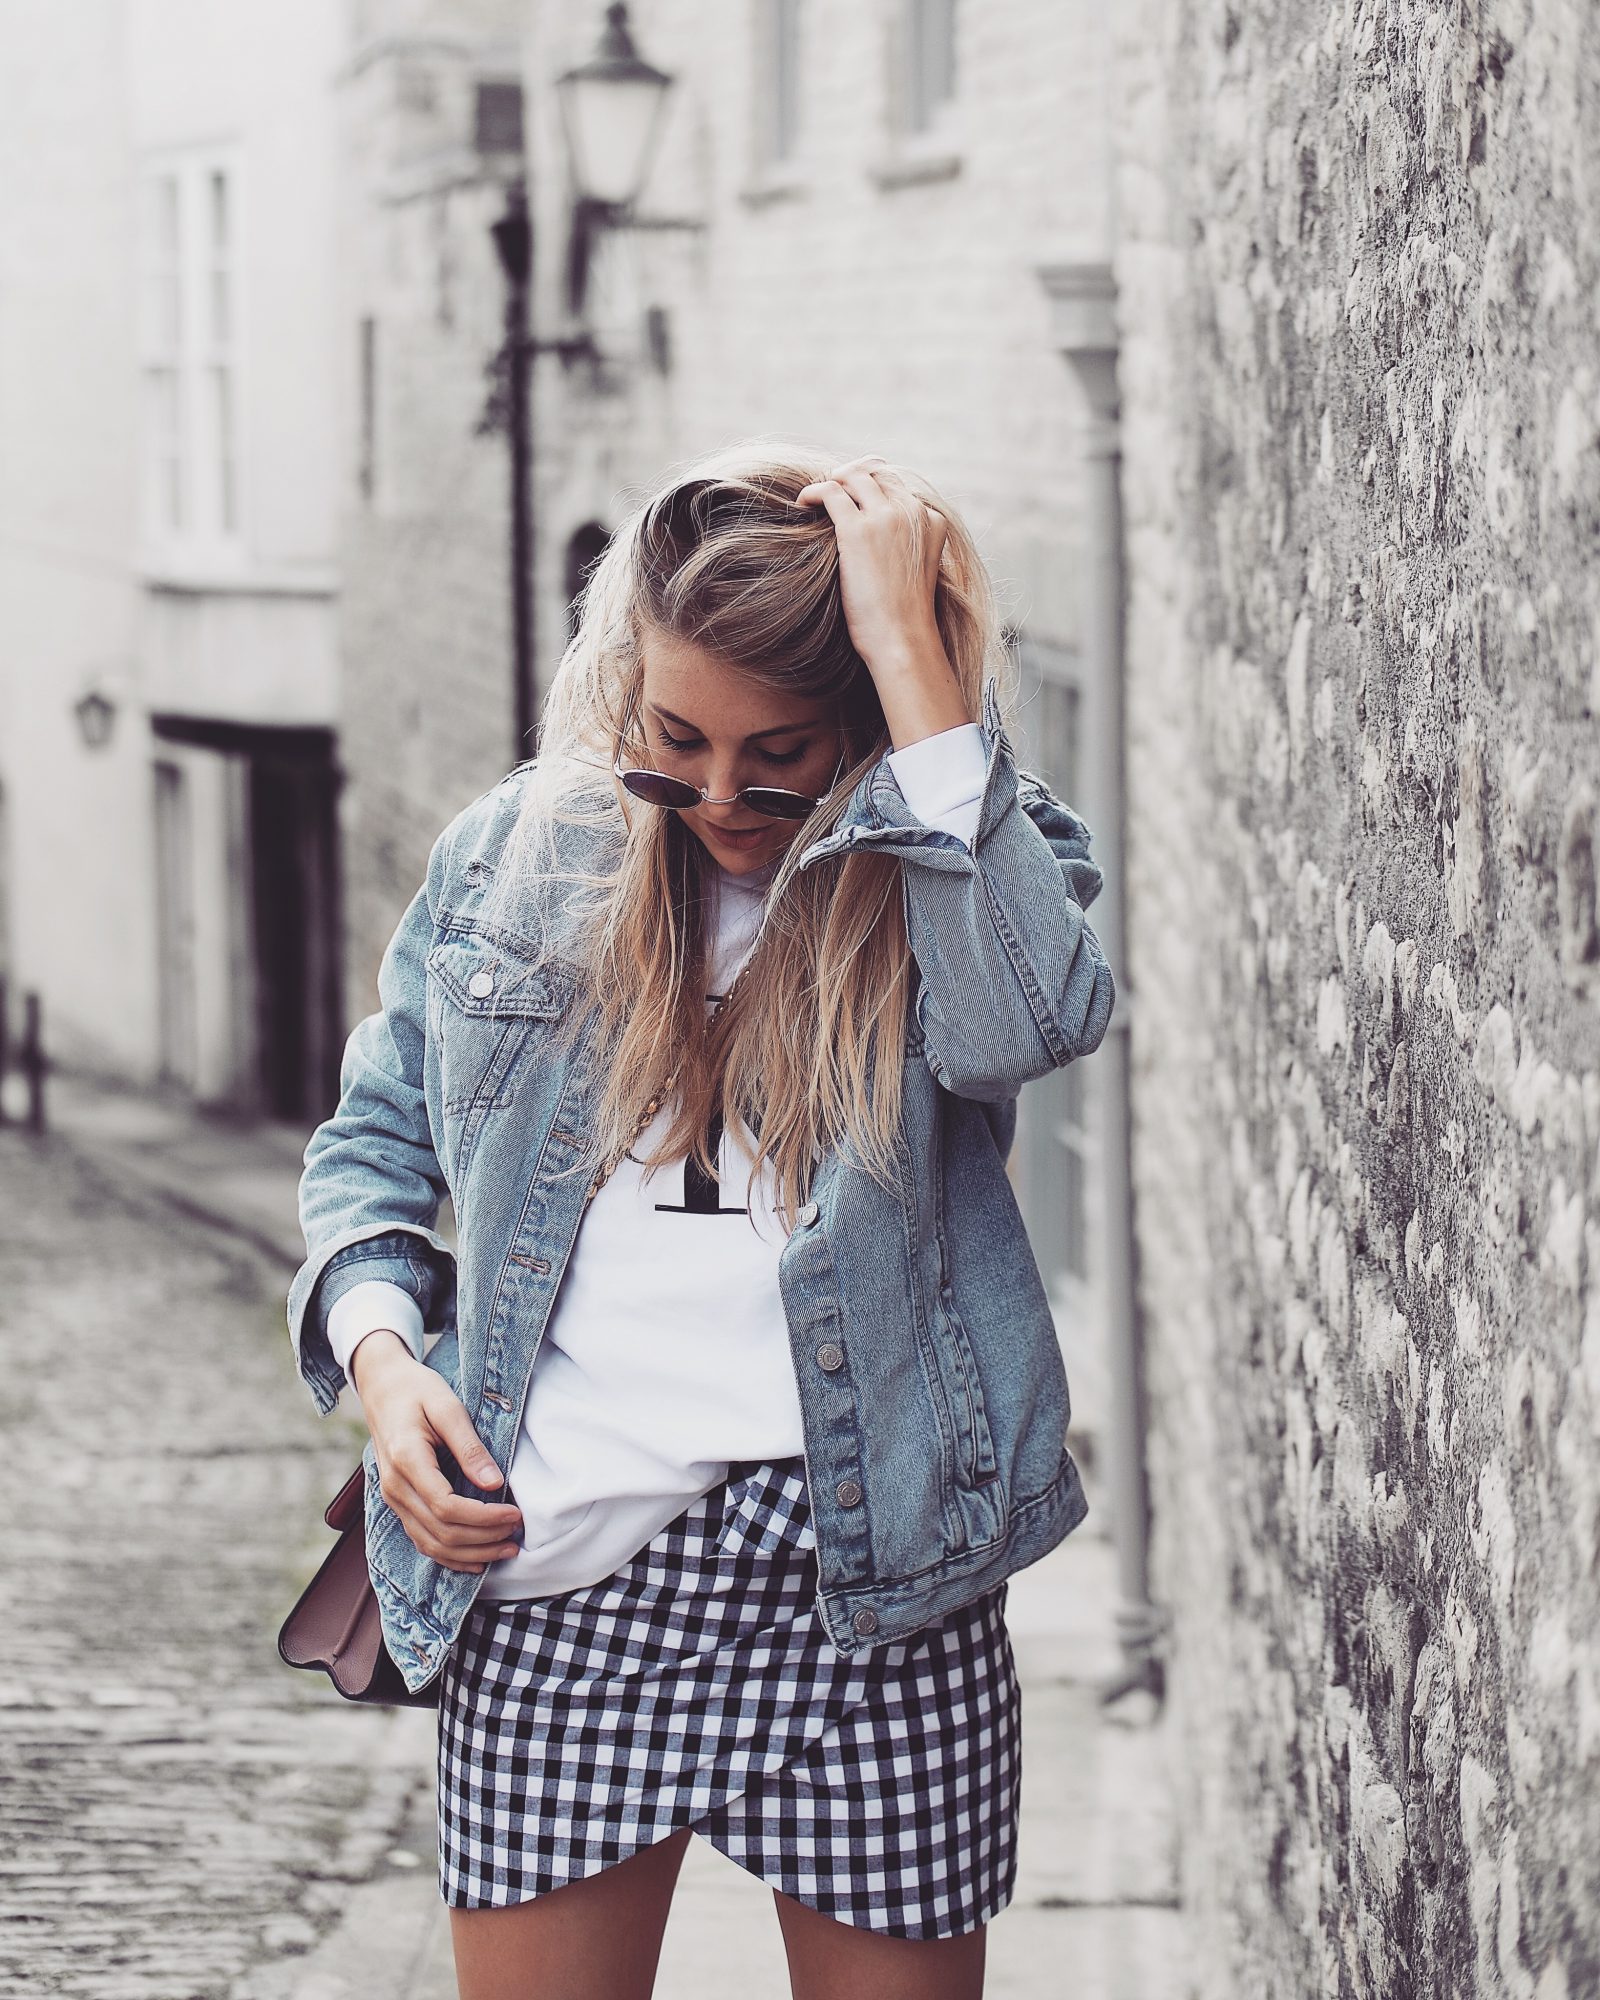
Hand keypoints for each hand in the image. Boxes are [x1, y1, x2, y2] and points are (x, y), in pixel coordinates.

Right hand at [350, 1331, 523, 1573]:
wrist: (382, 1388)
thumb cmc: (417, 1391)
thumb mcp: (447, 1407)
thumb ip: (470, 1447)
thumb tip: (495, 1484)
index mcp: (407, 1461)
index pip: (447, 1507)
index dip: (484, 1518)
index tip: (515, 1514)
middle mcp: (395, 1487)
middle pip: (441, 1532)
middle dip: (484, 1539)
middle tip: (517, 1534)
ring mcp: (393, 1499)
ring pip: (431, 1544)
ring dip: (471, 1553)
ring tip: (506, 1549)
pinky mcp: (398, 1503)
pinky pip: (422, 1540)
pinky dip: (450, 1555)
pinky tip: (476, 1559)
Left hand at [796, 455, 970, 747]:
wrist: (902, 639)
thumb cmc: (906, 617)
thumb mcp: (917, 570)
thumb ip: (908, 545)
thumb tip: (880, 542)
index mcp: (931, 520)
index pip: (897, 483)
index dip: (870, 484)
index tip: (852, 496)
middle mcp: (912, 511)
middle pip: (874, 472)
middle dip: (849, 477)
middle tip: (830, 492)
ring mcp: (885, 517)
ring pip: (852, 475)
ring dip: (831, 481)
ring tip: (815, 499)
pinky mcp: (857, 530)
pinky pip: (830, 492)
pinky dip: (812, 492)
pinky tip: (802, 505)